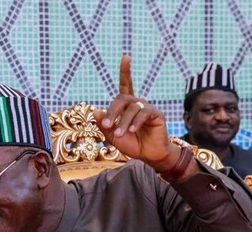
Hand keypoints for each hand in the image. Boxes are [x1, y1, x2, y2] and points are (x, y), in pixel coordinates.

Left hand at [93, 55, 175, 170]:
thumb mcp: (112, 135)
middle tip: (106, 124)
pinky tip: (131, 130)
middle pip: (122, 98)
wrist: (149, 155)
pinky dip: (135, 122)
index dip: (125, 71)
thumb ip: (104, 124)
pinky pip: (143, 113)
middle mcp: (137, 103)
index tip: (126, 57)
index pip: (125, 85)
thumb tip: (95, 110)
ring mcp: (147, 108)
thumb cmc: (132, 144)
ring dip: (123, 122)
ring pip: (131, 108)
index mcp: (126, 106)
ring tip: (119, 134)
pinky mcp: (156, 114)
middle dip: (112, 111)